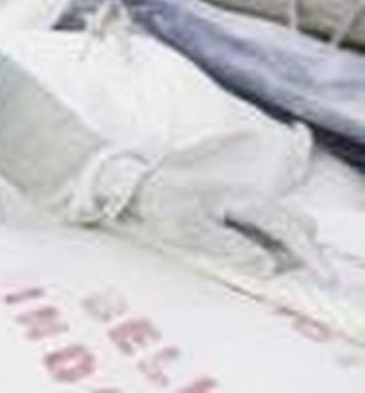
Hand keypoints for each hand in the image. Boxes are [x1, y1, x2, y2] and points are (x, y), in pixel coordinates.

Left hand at [123, 164, 331, 280]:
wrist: (139, 188)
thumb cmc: (163, 205)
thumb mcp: (192, 231)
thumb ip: (232, 248)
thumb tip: (269, 266)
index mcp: (244, 200)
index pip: (291, 228)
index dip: (310, 253)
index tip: (324, 277)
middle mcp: (251, 199)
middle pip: (296, 225)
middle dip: (295, 251)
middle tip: (266, 270)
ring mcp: (244, 205)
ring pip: (280, 229)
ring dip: (275, 251)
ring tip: (241, 261)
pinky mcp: (235, 212)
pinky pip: (261, 232)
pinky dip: (259, 247)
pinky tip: (233, 252)